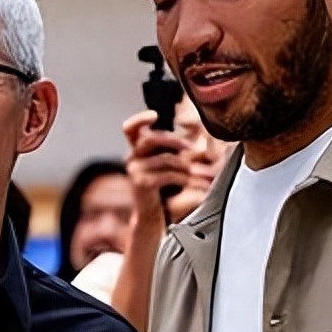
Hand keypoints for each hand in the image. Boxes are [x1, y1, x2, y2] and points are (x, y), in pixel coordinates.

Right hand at [121, 110, 220, 224]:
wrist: (152, 216)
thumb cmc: (162, 190)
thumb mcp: (169, 167)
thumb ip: (177, 152)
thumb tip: (199, 141)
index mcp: (136, 151)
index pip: (129, 129)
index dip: (139, 119)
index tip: (154, 115)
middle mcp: (132, 159)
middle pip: (151, 139)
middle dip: (175, 141)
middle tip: (193, 148)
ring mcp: (135, 171)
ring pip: (166, 159)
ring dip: (187, 166)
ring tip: (202, 174)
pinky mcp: (141, 184)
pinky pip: (168, 174)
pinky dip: (187, 179)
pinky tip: (199, 185)